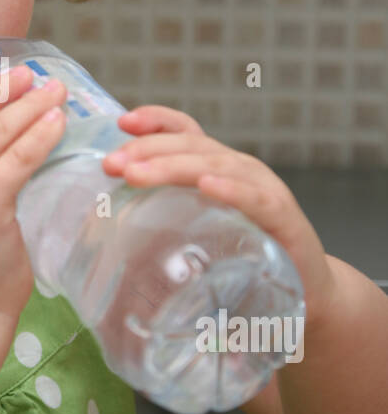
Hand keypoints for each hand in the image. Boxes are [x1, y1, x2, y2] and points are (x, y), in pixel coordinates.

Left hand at [101, 105, 338, 332]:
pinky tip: (208, 187)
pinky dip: (232, 190)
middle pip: (191, 146)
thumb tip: (104, 229)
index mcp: (217, 168)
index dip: (155, 120)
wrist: (308, 293)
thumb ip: (165, 224)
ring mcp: (264, 190)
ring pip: (216, 166)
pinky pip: (255, 199)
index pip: (185, 130)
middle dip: (148, 150)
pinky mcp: (284, 219)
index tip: (121, 123)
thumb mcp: (201, 232)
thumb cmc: (246, 259)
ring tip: (138, 174)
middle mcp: (239, 170)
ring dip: (174, 166)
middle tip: (112, 164)